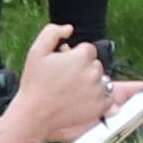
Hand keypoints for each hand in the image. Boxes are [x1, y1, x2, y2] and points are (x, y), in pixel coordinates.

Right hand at [3, 22, 115, 142]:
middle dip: (83, 69)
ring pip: (101, 80)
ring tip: (72, 91)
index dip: (74, 57)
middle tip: (65, 80)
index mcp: (82, 57)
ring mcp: (98, 90)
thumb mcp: (36, 51)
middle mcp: (93, 72)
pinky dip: (98, 98)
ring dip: (91, 83)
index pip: (88, 50)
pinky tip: (81, 100)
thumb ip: (52, 32)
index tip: (63, 67)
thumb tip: (69, 28)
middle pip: (95, 65)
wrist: (35, 114)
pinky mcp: (100, 107)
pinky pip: (107, 97)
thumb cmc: (35, 83)